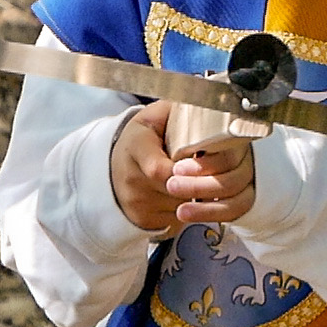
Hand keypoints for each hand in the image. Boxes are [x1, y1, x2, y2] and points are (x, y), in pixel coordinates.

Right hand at [111, 101, 257, 231]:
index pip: (159, 170)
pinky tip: (186, 193)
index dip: (184, 171)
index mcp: (135, 147)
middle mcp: (131, 179)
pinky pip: (177, 218)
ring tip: (196, 179)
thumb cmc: (145, 138)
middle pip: (175, 190)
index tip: (199, 162)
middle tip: (209, 170)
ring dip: (196, 195)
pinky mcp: (144, 220)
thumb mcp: (156, 116)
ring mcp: (136, 203)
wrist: (117, 164)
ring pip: (181, 205)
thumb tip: (209, 105)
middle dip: (198, 181)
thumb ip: (180, 112)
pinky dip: (188, 208)